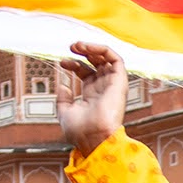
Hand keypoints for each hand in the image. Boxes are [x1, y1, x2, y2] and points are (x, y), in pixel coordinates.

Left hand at [56, 40, 128, 154]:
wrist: (93, 137)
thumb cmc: (80, 131)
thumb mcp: (64, 112)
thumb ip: (63, 98)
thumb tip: (62, 84)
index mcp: (92, 96)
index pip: (86, 73)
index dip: (73, 64)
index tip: (62, 63)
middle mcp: (103, 89)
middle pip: (96, 63)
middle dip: (84, 52)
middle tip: (71, 47)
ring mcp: (112, 85)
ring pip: (107, 58)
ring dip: (92, 47)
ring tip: (77, 45)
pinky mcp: (119, 82)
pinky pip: (116, 59)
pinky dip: (102, 49)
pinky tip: (87, 48)